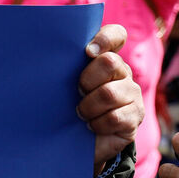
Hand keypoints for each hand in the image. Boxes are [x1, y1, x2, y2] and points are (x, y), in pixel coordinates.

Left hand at [78, 24, 143, 174]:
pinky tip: (91, 126)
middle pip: (110, 62)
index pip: (116, 34)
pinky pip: (115, 117)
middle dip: (87, 80)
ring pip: (109, 93)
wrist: (78, 143)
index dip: (105, 38)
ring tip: (81, 113)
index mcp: (105, 58)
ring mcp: (132, 94)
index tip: (87, 51)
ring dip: (88, 106)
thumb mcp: (64, 85)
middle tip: (78, 92)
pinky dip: (97, 123)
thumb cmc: (67, 107)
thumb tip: (43, 55)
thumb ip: (63, 67)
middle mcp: (122, 72)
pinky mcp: (135, 116)